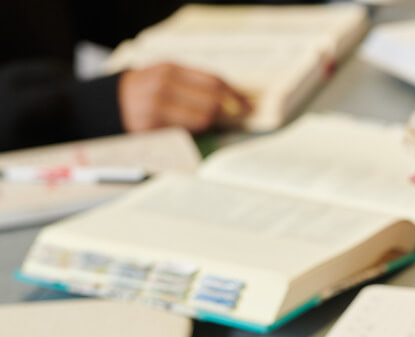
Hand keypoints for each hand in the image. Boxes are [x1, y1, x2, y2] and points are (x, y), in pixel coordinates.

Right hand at [118, 63, 251, 132]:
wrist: (111, 103)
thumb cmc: (148, 90)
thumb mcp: (168, 77)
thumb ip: (196, 85)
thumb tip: (234, 101)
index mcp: (170, 69)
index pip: (213, 82)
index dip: (235, 95)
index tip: (248, 106)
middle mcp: (163, 87)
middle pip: (211, 103)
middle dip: (227, 113)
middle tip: (236, 118)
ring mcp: (156, 108)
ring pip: (202, 120)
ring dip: (212, 125)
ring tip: (210, 124)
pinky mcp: (152, 129)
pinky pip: (188, 134)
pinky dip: (196, 134)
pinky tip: (194, 131)